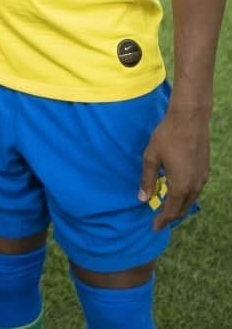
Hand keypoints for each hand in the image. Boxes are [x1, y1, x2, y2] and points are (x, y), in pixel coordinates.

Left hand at [138, 104, 210, 230]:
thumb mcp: (151, 157)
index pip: (171, 211)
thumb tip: (142, 199)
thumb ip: (147, 180)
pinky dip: (186, 195)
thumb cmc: (167, 137)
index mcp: (181, 186)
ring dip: (179, 206)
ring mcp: (202, 178)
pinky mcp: (205, 170)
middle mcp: (195, 186)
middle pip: (183, 208)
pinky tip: (177, 190)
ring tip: (166, 206)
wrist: (189, 120)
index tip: (154, 227)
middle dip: (171, 215)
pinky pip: (195, 190)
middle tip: (159, 219)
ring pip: (191, 199)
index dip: (162, 220)